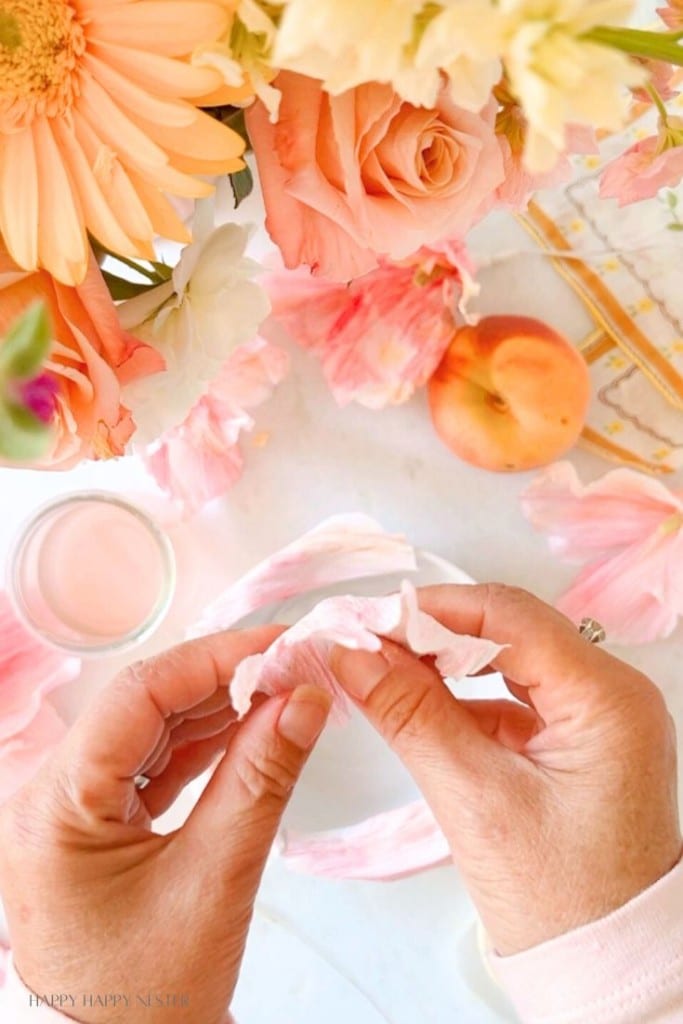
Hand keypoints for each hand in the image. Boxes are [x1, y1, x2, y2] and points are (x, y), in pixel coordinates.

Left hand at [0, 628, 330, 1022]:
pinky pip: (154, 765)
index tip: (280, 643)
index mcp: (55, 804)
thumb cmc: (153, 996)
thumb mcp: (214, 881)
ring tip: (285, 692)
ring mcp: (72, 809)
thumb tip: (305, 700)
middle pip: (145, 706)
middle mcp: (52, 795)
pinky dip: (206, 746)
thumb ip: (261, 780)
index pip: (139, 696)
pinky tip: (252, 729)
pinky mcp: (97, 825)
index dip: (215, 658)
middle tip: (294, 664)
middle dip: (223, 680)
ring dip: (219, 709)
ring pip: (153, 730)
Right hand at [331, 584, 681, 955]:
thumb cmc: (558, 900)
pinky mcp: (579, 739)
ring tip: (383, 668)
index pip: (509, 616)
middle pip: (511, 629)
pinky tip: (419, 703)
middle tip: (366, 642)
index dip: (431, 610)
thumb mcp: (475, 801)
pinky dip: (465, 696)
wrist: (603, 966)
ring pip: (510, 658)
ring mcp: (599, 716)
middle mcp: (613, 694)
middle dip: (434, 632)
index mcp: (607, 699)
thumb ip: (411, 716)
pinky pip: (516, 695)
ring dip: (446, 661)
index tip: (367, 620)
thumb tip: (352, 655)